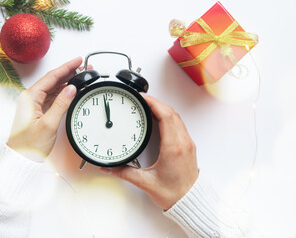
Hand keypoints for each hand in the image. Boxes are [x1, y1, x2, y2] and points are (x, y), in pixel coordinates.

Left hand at [7, 57, 82, 160]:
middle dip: (69, 72)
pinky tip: (73, 90)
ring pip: (54, 88)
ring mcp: (36, 104)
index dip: (66, 67)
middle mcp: (32, 98)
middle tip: (84, 68)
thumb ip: (61, 104)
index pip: (51, 77)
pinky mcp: (40, 111)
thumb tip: (71, 89)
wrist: (21, 158)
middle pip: (53, 80)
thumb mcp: (48, 124)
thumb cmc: (29, 144)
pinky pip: (54, 97)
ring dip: (68, 82)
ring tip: (82, 77)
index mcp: (30, 97)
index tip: (78, 61)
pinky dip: (64, 93)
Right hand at [100, 94, 198, 209]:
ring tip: (148, 106)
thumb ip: (124, 173)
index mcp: (173, 148)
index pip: (166, 116)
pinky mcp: (188, 146)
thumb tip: (109, 168)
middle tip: (142, 99)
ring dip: (163, 108)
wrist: (190, 202)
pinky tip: (160, 119)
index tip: (142, 97)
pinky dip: (169, 117)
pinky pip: (179, 124)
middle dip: (156, 102)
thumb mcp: (145, 183)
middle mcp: (183, 142)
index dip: (154, 103)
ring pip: (177, 117)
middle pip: (171, 112)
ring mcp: (187, 143)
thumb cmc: (173, 194)